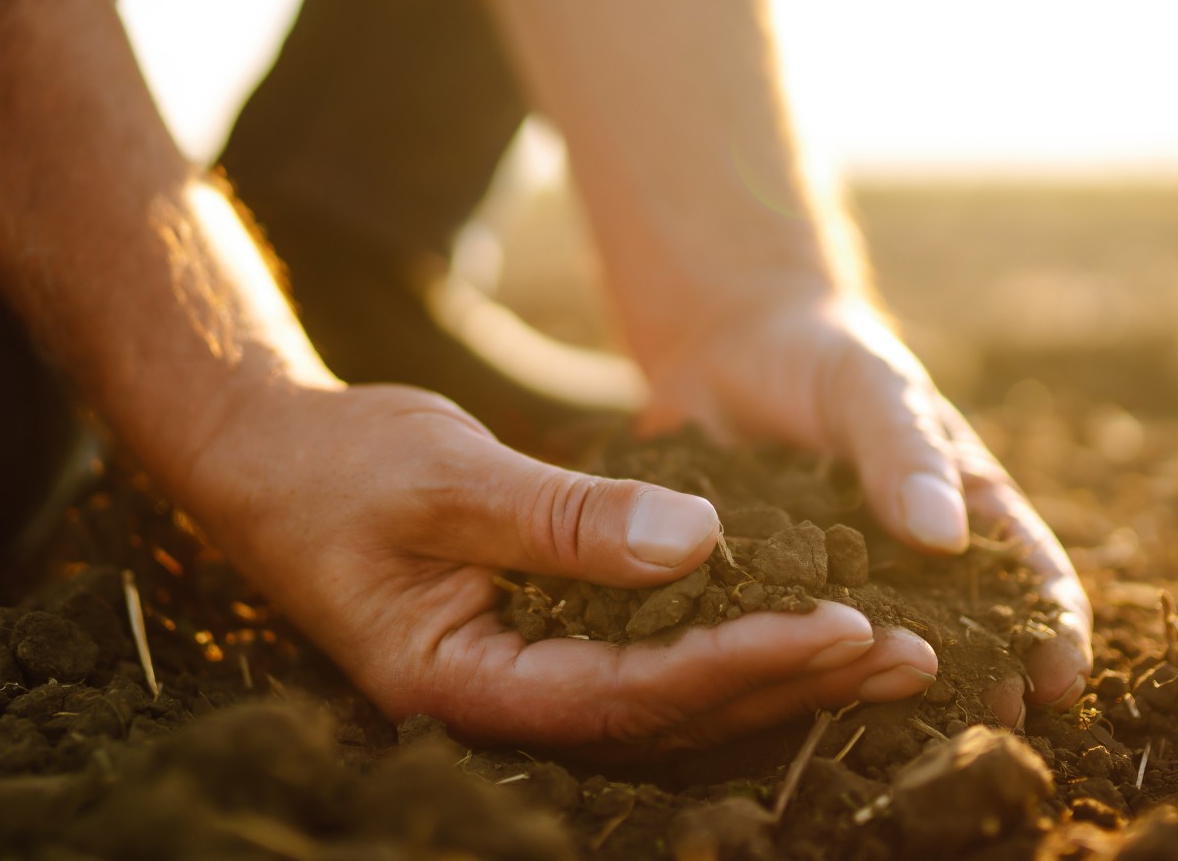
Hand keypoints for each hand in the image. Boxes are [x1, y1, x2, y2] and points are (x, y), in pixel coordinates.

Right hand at [185, 382, 939, 749]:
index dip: (743, 664)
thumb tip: (704, 542)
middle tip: (911, 654)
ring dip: (779, 676)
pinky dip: (731, 644)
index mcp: (463, 685)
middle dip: (790, 684)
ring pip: (671, 702)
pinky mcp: (541, 648)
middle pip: (669, 718)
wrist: (265, 460)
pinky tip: (804, 626)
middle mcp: (500, 707)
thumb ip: (564, 518)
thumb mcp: (445, 476)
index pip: (629, 695)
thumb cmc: (337, 465)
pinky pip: (651, 664)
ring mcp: (522, 684)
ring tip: (891, 652)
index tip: (844, 626)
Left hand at [638, 296, 1092, 725]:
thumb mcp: (872, 390)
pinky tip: (796, 705)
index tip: (1060, 679)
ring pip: (879, 650)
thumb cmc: (827, 359)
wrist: (729, 345)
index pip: (1028, 576)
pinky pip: (788, 638)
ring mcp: (844, 582)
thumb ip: (905, 453)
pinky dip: (799, 672)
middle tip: (991, 731)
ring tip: (907, 739)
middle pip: (965, 635)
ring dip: (896, 693)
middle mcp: (911, 560)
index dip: (1053, 630)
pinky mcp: (770, 593)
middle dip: (985, 683)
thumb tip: (945, 537)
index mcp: (963, 506)